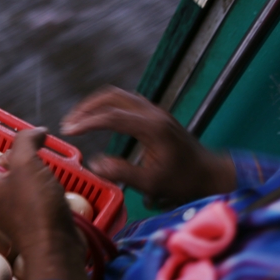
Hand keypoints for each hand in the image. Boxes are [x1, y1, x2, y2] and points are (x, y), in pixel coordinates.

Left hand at [0, 128, 89, 279]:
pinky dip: (37, 182)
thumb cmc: (34, 207)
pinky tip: (52, 180)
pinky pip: (27, 194)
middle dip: (6, 156)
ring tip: (42, 161)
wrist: (55, 247)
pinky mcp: (28, 218)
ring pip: (11, 182)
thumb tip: (35, 131)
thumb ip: (25, 142)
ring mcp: (10, 211)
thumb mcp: (26, 164)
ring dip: (25, 168)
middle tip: (24, 149)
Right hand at [60, 87, 235, 208]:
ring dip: (97, 104)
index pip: (112, 116)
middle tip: (70, 122)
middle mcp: (154, 113)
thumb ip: (121, 172)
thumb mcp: (151, 183)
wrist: (210, 175)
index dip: (87, 122)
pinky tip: (100, 120)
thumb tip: (94, 163)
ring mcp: (156, 112)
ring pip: (120, 96)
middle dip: (87, 107)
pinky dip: (109, 107)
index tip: (69, 130)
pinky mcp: (156, 116)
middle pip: (113, 97)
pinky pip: (127, 102)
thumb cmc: (184, 182)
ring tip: (79, 119)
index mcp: (152, 127)